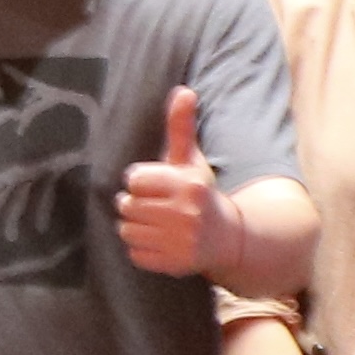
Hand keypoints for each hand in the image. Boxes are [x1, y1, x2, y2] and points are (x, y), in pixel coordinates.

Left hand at [117, 86, 223, 277]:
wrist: (228, 237)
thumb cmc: (200, 193)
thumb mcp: (192, 160)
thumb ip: (181, 127)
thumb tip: (183, 90)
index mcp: (188, 185)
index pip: (133, 179)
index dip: (141, 182)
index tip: (156, 186)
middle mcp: (187, 214)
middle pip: (126, 205)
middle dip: (136, 204)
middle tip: (157, 207)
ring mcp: (181, 242)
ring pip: (126, 229)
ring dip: (136, 226)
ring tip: (158, 223)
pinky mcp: (174, 264)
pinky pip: (134, 253)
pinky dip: (142, 248)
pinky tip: (161, 241)